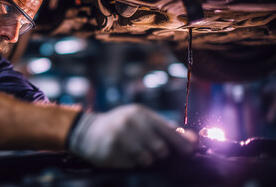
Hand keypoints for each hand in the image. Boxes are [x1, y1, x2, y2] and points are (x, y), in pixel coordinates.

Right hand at [68, 104, 196, 167]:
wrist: (87, 130)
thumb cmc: (119, 124)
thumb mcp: (141, 119)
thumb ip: (165, 129)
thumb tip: (193, 140)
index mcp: (142, 114)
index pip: (170, 132)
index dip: (183, 145)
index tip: (189, 152)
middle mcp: (131, 123)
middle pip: (161, 149)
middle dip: (157, 153)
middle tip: (147, 148)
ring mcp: (120, 138)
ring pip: (147, 160)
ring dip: (143, 159)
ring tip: (132, 151)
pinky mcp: (110, 152)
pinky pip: (131, 165)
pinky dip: (129, 163)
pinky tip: (121, 154)